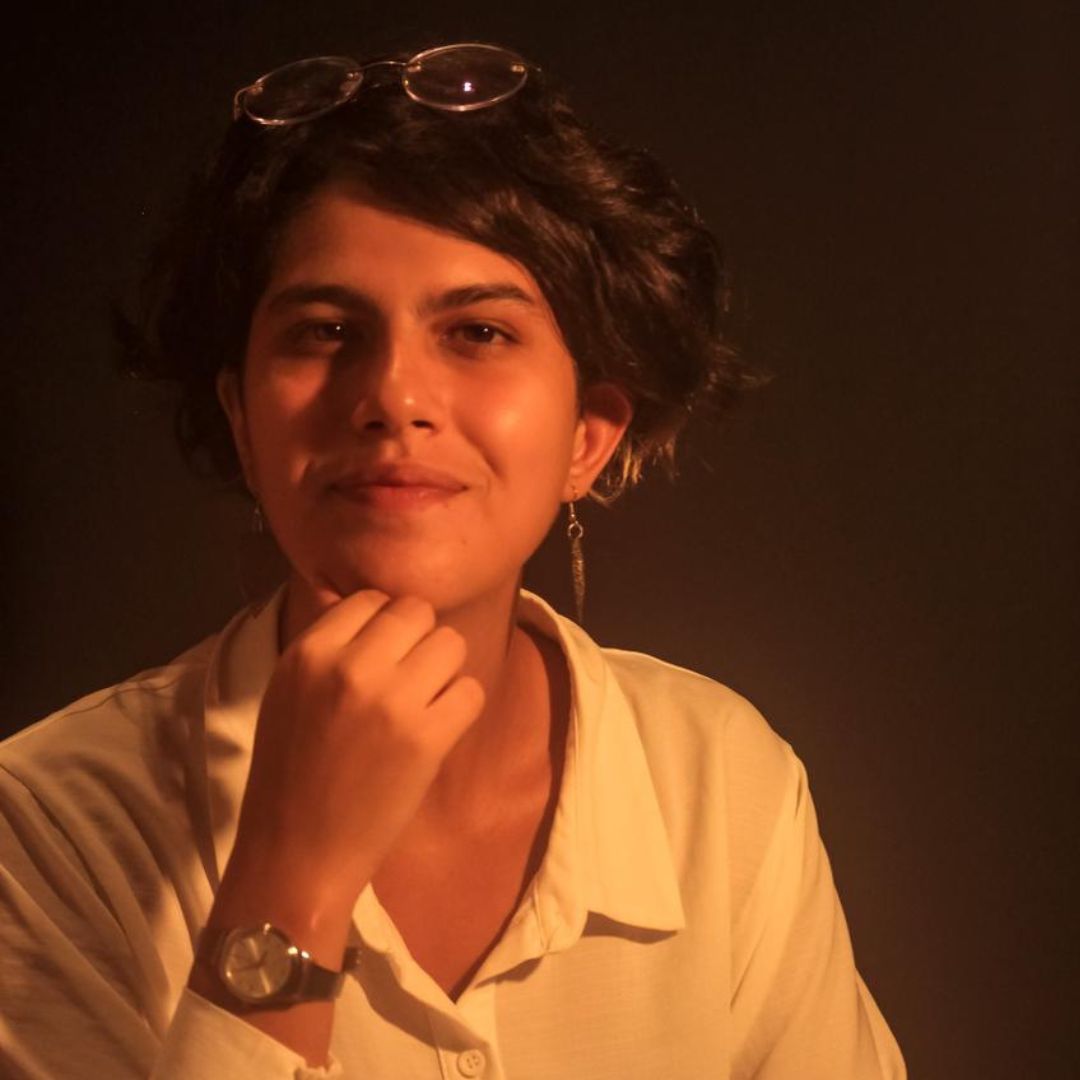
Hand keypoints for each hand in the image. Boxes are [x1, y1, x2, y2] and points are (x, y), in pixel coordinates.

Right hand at [222, 584, 485, 919]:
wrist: (296, 854)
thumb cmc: (289, 775)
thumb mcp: (288, 692)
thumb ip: (328, 646)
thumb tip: (371, 604)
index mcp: (309, 652)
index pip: (373, 598)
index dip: (385, 625)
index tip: (383, 656)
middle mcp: (350, 666)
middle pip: (418, 611)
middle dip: (421, 640)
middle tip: (410, 678)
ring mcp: (391, 701)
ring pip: (452, 643)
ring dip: (445, 672)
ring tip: (424, 704)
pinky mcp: (426, 738)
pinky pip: (472, 690)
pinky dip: (461, 708)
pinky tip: (437, 730)